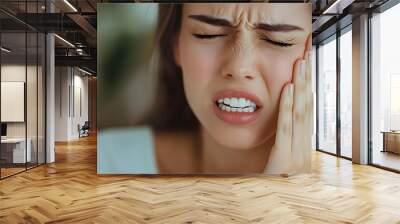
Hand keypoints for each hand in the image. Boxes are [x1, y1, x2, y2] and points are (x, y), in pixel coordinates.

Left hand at [264, 35, 312, 175]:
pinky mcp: (282, 161)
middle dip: (306, 81)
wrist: (266, 206)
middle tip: (305, 56)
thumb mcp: (277, 160)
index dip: (306, 88)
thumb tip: (281, 118)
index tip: (304, 67)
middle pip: (307, 108)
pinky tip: (288, 88)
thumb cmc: (267, 184)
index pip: (306, 111)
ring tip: (299, 64)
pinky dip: (288, 108)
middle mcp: (303, 149)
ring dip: (299, 86)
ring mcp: (296, 156)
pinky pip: (286, 130)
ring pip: (300, 114)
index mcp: (302, 148)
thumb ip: (281, 141)